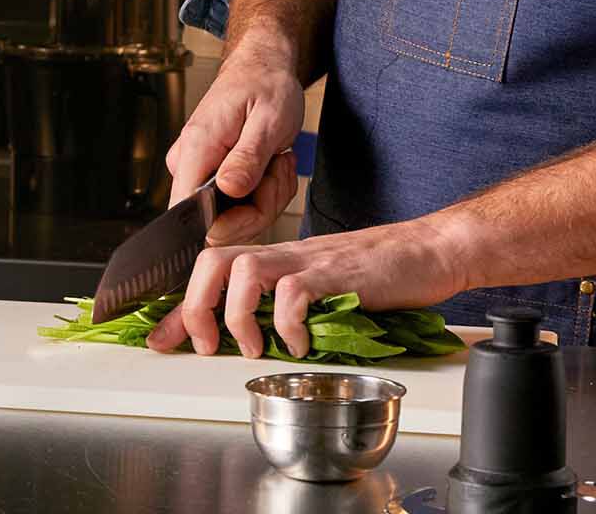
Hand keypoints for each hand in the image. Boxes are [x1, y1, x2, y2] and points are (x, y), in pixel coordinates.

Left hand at [143, 220, 469, 358]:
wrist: (433, 250)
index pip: (214, 269)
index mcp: (281, 260)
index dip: (181, 307)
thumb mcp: (325, 289)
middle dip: (197, 306)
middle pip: (214, 260)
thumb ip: (290, 306)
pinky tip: (302, 343)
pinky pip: (295, 292)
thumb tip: (258, 337)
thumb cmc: (384, 272)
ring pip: (245, 270)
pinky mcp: (339, 274)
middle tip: (209, 344)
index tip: (162, 340)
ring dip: (239, 315)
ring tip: (257, 346)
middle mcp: (288, 255)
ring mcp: (312, 261)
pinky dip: (289, 324)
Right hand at [163, 43, 304, 245]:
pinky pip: (237, 207)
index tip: (261, 196)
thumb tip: (229, 190)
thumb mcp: (269, 119)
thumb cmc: (264, 84)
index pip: (189, 213)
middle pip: (217, 223)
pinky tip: (270, 166)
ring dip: (266, 197)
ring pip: (232, 218)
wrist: (261, 68)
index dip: (231, 221)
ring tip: (276, 160)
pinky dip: (263, 193)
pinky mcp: (210, 177)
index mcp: (197, 148)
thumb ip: (248, 157)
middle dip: (259, 206)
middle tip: (278, 168)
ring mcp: (199, 172)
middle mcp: (189, 164)